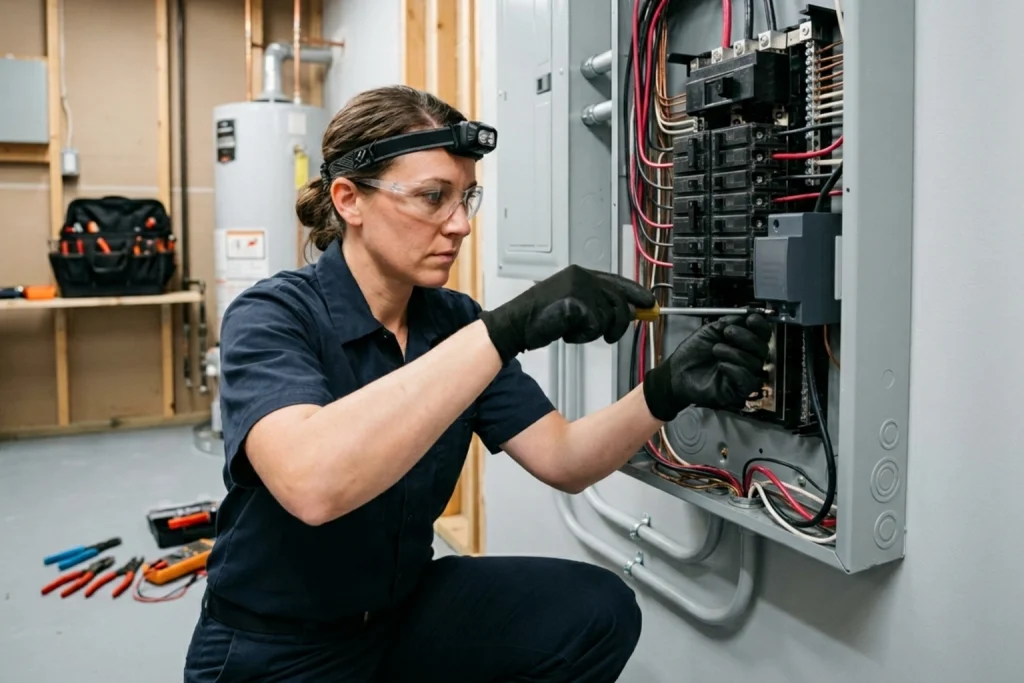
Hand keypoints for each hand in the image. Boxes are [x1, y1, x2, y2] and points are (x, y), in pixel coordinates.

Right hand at [478, 265, 654, 363]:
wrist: (515, 323)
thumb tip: (627, 311)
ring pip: (609, 316)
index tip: (649, 303)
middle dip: (618, 324)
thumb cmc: (539, 317)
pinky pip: (595, 326)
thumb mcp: (573, 307)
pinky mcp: (576, 301)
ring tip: (574, 331)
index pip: (617, 281)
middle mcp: (583, 276)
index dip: (635, 293)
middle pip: (619, 301)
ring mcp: (580, 287)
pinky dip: (582, 336)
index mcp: (581, 274)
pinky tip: (566, 332)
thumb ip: (598, 305)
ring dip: (595, 332)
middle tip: (610, 336)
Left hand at [642, 314, 772, 421]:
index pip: (762, 334)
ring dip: (735, 353)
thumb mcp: (710, 331)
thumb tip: (748, 313)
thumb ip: (730, 321)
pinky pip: (748, 380)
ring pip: (755, 363)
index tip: (751, 319)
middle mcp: (746, 358)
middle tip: (728, 332)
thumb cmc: (693, 353)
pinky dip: (735, 370)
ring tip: (716, 350)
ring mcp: (743, 374)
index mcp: (742, 343)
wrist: (677, 372)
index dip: (760, 325)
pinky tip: (722, 366)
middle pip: (762, 347)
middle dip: (747, 337)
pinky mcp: (738, 390)